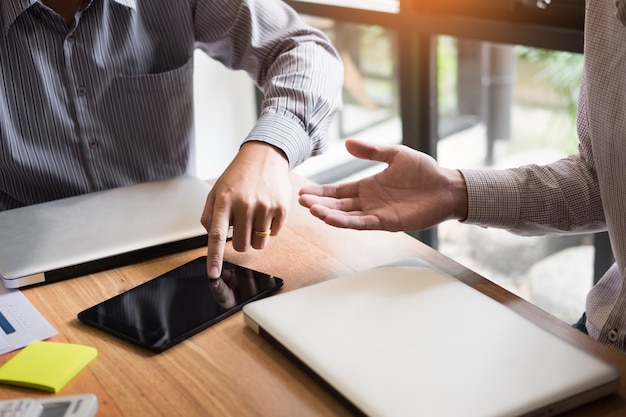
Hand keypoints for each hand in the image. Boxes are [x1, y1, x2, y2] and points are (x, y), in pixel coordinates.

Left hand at [202, 142, 289, 277]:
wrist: (265, 157)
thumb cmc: (238, 176)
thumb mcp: (216, 191)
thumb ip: (209, 216)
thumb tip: (213, 239)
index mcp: (224, 201)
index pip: (217, 235)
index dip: (214, 257)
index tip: (213, 274)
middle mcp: (245, 204)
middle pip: (241, 244)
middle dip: (240, 241)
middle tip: (241, 226)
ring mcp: (265, 207)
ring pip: (259, 243)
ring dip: (255, 237)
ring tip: (255, 217)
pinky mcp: (281, 208)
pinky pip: (275, 234)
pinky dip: (270, 228)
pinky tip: (267, 210)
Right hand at [298, 139, 467, 231]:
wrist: (447, 187)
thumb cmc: (424, 171)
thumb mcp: (395, 155)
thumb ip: (371, 151)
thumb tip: (348, 143)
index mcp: (368, 187)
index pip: (339, 191)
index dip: (321, 192)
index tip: (303, 192)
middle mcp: (369, 202)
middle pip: (338, 205)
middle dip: (319, 204)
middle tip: (301, 201)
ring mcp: (376, 213)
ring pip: (346, 216)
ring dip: (328, 214)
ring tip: (311, 210)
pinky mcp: (387, 222)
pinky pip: (362, 224)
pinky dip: (345, 222)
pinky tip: (330, 218)